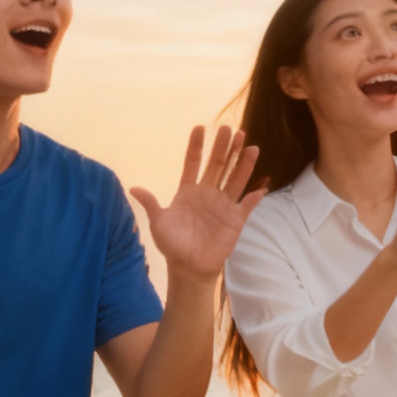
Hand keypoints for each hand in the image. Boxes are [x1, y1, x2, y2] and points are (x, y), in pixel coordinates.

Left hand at [131, 126, 264, 280]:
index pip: (193, 162)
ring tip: (250, 146)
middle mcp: (207, 193)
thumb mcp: (159, 223)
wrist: (188, 268)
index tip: (200, 128)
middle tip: (231, 129)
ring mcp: (223, 205)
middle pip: (218, 165)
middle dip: (224, 147)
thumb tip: (133, 188)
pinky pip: (247, 205)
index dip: (197, 146)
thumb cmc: (172, 245)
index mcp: (188, 191)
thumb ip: (151, 203)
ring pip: (235, 179)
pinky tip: (262, 186)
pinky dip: (255, 196)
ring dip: (243, 163)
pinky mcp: (235, 220)